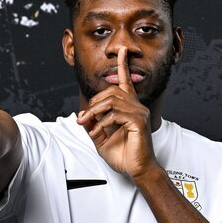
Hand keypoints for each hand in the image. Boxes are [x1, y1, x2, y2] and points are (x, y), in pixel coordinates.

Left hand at [75, 47, 158, 178]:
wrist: (136, 170)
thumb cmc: (124, 156)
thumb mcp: (102, 139)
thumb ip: (93, 126)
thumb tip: (82, 117)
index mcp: (129, 108)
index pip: (126, 82)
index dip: (123, 66)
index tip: (122, 52)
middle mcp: (136, 107)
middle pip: (111, 92)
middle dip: (93, 103)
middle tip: (82, 119)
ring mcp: (139, 113)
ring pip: (112, 101)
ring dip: (94, 112)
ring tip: (87, 124)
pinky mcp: (139, 122)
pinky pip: (116, 114)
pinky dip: (102, 122)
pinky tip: (99, 131)